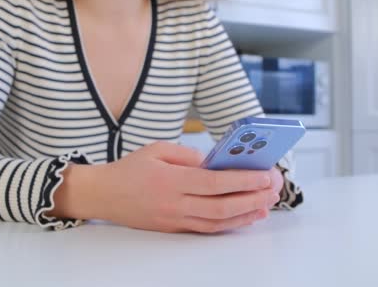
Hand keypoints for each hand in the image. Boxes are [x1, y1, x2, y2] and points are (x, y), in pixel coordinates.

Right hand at [88, 141, 280, 232]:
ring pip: (217, 222)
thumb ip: (188, 155)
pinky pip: (206, 229)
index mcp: (171, 181)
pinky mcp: (173, 229)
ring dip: (246, 214)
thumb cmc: (129, 169)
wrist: (103, 195)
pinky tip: (245, 216)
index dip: (243, 181)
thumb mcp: (157, 149)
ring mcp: (174, 220)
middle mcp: (174, 204)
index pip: (215, 183)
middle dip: (253, 198)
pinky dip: (229, 224)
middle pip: (222, 207)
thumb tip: (216, 163)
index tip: (265, 174)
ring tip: (267, 204)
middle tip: (274, 188)